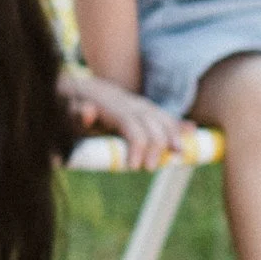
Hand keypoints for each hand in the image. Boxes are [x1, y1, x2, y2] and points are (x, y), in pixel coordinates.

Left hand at [62, 68, 184, 167]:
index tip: (134, 166)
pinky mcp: (148, 110)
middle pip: (153, 127)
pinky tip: (191, 131)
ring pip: (163, 120)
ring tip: (179, 155)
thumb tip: (87, 110)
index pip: (133, 128)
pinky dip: (178, 125)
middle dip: (155, 148)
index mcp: (115, 109)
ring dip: (173, 137)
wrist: (83, 91)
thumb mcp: (69, 113)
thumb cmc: (73, 108)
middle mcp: (133, 105)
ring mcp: (143, 107)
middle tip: (148, 169)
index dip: (138, 147)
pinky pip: (165, 117)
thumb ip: (75, 114)